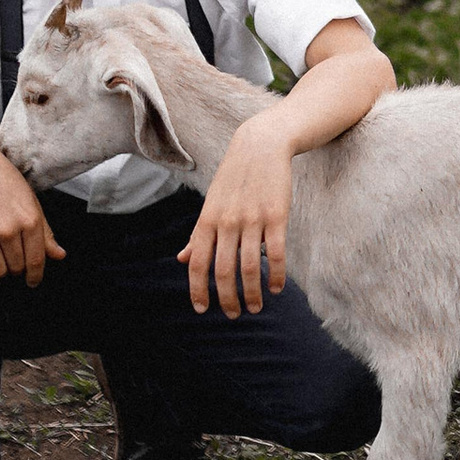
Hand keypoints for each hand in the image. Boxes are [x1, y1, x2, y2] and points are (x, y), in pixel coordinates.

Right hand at [0, 140, 67, 282]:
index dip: (35, 276)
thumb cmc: (4, 182)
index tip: (32, 282)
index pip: (36, 261)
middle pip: (16, 268)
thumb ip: (45, 231)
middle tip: (12, 258)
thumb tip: (59, 256)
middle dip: (16, 268)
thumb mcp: (30, 201)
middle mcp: (8, 229)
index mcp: (29, 220)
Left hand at [184, 118, 293, 317]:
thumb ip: (198, 234)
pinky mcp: (277, 215)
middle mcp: (227, 222)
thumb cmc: (233, 179)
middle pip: (224, 271)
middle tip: (235, 314)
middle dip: (228, 299)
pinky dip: (276, 275)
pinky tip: (276, 288)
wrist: (261, 145)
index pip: (198, 264)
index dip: (198, 290)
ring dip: (253, 293)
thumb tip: (183, 260)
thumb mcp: (211, 204)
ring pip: (251, 266)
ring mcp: (252, 219)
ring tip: (256, 306)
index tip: (203, 310)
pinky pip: (277, 253)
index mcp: (207, 220)